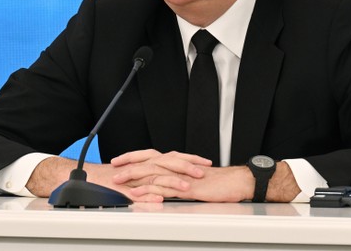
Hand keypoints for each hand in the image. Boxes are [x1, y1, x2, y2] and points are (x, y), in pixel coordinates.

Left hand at [111, 149, 251, 202]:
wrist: (236, 182)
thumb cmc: (218, 182)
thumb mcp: (194, 178)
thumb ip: (178, 179)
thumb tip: (166, 183)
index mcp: (177, 163)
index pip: (151, 156)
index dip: (134, 157)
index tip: (119, 161)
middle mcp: (177, 166)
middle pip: (148, 161)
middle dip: (129, 165)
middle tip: (113, 169)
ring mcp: (181, 176)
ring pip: (154, 173)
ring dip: (135, 177)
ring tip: (120, 181)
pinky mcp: (187, 187)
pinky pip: (165, 188)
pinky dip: (151, 191)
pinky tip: (140, 194)